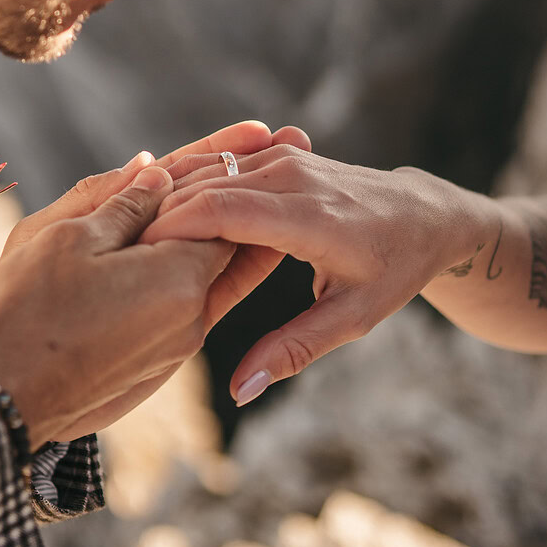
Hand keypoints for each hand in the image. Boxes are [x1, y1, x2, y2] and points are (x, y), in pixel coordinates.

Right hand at [0, 121, 288, 438]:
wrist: (6, 401)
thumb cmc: (25, 313)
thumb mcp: (66, 240)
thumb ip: (123, 206)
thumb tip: (156, 175)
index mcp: (178, 279)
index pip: (223, 213)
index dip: (231, 171)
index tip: (258, 134)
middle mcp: (193, 316)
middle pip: (230, 241)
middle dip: (251, 190)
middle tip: (286, 139)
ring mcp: (179, 345)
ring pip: (214, 274)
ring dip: (235, 229)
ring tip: (260, 190)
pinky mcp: (161, 362)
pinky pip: (192, 301)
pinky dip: (201, 265)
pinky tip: (197, 246)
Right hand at [141, 148, 466, 406]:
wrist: (425, 216)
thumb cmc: (392, 270)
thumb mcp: (352, 319)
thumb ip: (292, 350)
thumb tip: (240, 391)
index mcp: (309, 217)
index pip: (220, 211)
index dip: (170, 232)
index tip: (134, 262)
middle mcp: (293, 177)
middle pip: (202, 188)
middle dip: (157, 219)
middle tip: (121, 260)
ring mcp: (286, 159)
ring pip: (207, 173)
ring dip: (169, 202)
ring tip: (136, 243)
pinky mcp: (280, 155)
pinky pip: (223, 167)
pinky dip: (191, 188)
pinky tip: (167, 218)